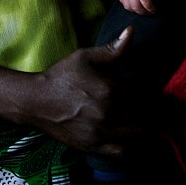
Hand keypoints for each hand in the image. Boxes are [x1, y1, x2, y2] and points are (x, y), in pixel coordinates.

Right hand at [30, 27, 141, 157]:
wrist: (35, 101)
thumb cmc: (60, 76)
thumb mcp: (84, 57)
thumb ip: (111, 49)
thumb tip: (131, 31)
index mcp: (109, 90)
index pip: (144, 95)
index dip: (150, 94)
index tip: (147, 93)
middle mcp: (108, 113)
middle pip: (145, 116)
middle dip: (148, 111)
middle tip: (146, 106)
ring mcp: (101, 132)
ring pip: (137, 134)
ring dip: (141, 127)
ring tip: (137, 119)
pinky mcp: (93, 147)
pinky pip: (123, 152)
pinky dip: (129, 145)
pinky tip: (126, 135)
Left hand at [117, 0, 157, 14]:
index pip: (122, 0)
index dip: (131, 7)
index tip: (139, 8)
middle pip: (129, 6)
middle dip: (138, 12)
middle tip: (147, 12)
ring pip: (136, 6)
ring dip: (145, 12)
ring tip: (152, 11)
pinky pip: (145, 1)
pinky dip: (150, 8)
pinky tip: (155, 9)